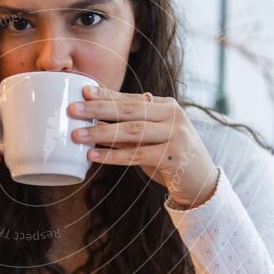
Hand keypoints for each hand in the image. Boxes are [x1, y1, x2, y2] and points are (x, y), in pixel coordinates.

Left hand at [67, 85, 218, 208]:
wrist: (200, 182)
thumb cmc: (169, 156)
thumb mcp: (150, 137)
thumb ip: (128, 127)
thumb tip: (92, 120)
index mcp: (166, 105)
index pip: (131, 98)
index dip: (106, 94)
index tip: (83, 91)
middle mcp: (172, 116)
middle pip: (129, 110)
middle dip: (98, 109)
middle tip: (72, 110)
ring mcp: (174, 135)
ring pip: (131, 131)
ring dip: (101, 132)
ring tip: (76, 135)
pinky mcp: (173, 156)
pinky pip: (136, 154)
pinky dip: (112, 155)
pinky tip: (93, 155)